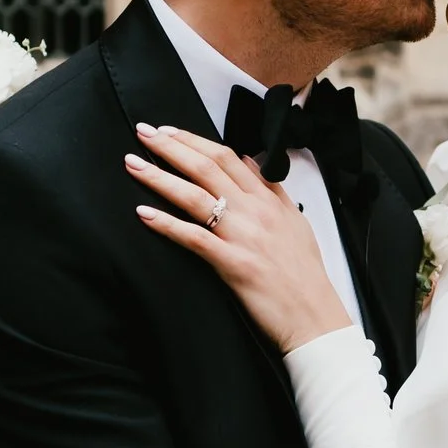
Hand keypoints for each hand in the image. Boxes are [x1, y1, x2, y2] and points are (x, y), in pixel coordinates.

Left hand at [128, 123, 352, 352]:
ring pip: (195, 196)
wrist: (314, 315)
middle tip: (142, 133)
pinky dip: (167, 224)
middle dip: (170, 147)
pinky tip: (144, 214)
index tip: (168, 131)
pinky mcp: (233, 263)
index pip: (227, 157)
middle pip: (206, 167)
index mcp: (268, 199)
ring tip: (133, 165)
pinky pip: (194, 238)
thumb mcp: (296, 221)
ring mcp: (243, 236)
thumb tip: (253, 160)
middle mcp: (254, 211)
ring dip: (160, 177)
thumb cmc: (305, 274)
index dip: (194, 140)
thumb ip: (273, 189)